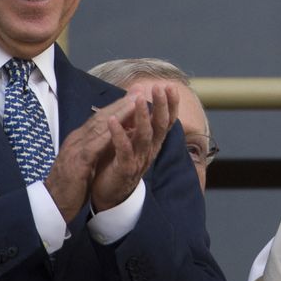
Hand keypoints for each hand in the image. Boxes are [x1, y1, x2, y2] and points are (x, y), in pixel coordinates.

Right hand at [44, 95, 136, 222]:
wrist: (52, 204)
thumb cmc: (70, 185)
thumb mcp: (85, 162)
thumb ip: (95, 148)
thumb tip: (111, 137)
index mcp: (79, 140)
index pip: (100, 119)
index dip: (118, 106)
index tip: (135, 96)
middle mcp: (76, 140)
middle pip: (101, 117)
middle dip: (121, 103)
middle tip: (138, 91)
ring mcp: (75, 150)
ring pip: (98, 127)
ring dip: (118, 114)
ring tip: (135, 103)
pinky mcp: (76, 164)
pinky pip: (92, 147)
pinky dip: (106, 136)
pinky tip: (118, 129)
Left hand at [90, 83, 178, 211]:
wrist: (110, 193)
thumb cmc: (119, 161)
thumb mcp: (130, 135)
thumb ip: (135, 115)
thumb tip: (138, 89)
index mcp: (152, 141)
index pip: (166, 120)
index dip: (170, 104)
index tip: (170, 86)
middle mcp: (150, 149)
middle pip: (160, 125)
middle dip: (161, 106)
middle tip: (160, 87)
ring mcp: (138, 159)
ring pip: (145, 136)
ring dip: (142, 116)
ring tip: (139, 99)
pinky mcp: (125, 169)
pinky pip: (124, 150)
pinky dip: (119, 135)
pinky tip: (112, 121)